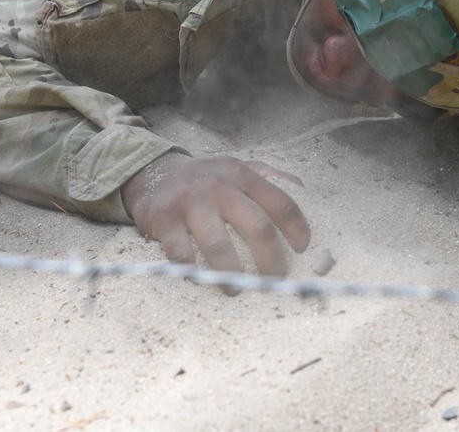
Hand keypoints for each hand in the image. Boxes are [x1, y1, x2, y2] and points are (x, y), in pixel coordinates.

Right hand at [121, 154, 309, 286]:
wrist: (154, 173)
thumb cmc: (208, 179)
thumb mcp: (239, 168)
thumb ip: (270, 178)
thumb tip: (304, 192)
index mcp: (243, 174)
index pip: (281, 203)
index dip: (297, 230)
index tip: (302, 250)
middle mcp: (219, 186)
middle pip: (257, 227)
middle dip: (271, 259)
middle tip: (276, 279)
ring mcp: (190, 203)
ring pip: (218, 245)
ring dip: (232, 275)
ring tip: (238, 290)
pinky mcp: (163, 220)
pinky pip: (180, 254)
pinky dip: (193, 272)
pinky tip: (202, 281)